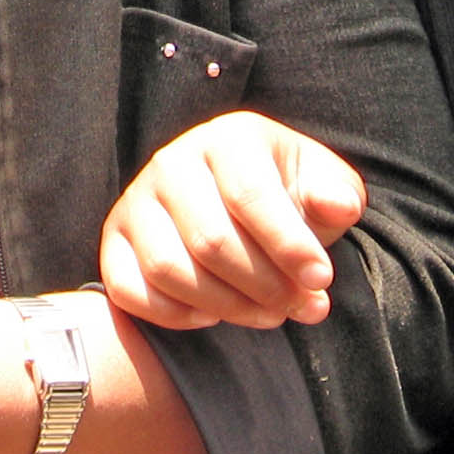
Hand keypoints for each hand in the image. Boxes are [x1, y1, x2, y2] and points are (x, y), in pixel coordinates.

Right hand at [100, 112, 366, 330]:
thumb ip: (334, 193)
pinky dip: (175, 316)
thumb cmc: (284, 193)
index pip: (250, 195)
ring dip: (227, 307)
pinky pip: (132, 291)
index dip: (289, 245)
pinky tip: (213, 315)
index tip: (322, 280)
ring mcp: (136, 201)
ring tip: (269, 314)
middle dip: (265, 285)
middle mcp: (172, 162)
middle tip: (302, 307)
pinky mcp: (114, 241)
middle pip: (211, 240)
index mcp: (225, 137)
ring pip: (171, 270)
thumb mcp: (318, 183)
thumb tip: (339, 207)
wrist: (234, 202)